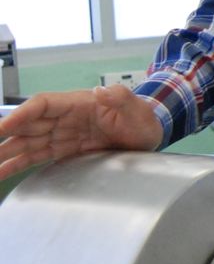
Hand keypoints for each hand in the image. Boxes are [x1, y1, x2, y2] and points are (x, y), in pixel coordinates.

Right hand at [0, 86, 163, 180]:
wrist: (148, 136)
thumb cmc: (142, 119)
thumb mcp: (137, 109)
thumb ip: (120, 99)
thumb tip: (100, 90)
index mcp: (77, 103)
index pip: (42, 105)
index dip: (21, 115)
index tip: (4, 127)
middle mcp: (64, 118)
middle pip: (27, 125)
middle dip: (3, 136)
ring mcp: (62, 135)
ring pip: (26, 143)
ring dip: (5, 154)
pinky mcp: (64, 151)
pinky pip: (35, 156)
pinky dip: (16, 164)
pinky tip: (0, 173)